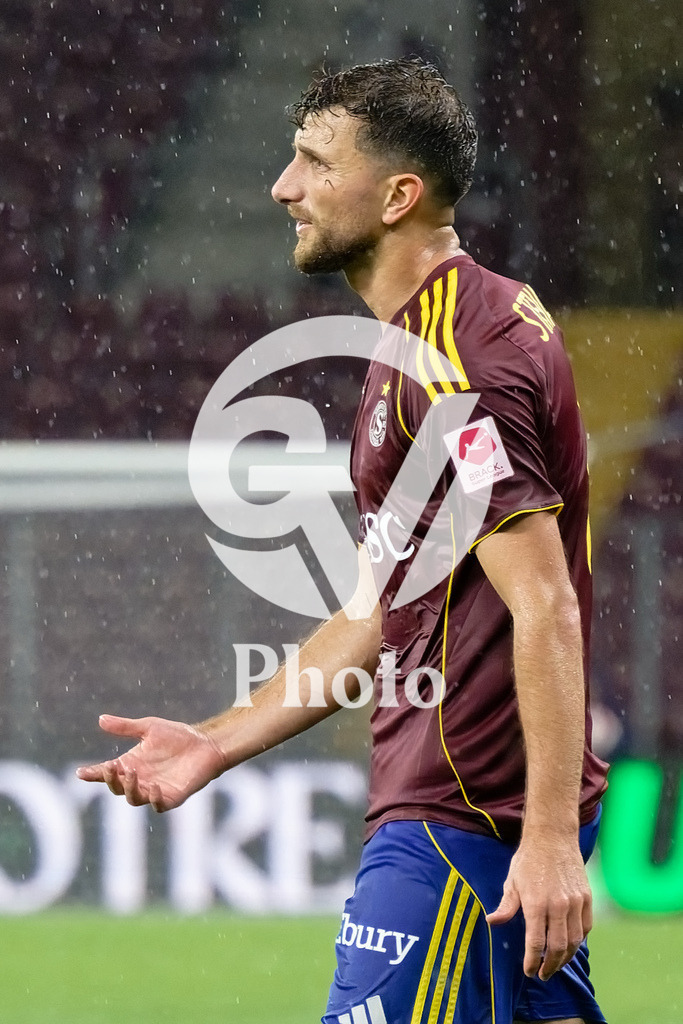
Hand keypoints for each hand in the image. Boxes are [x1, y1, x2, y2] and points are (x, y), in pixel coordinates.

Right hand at [76, 714, 225, 811]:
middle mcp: (140, 780)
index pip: (107, 773)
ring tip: (131, 773)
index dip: (93, 774)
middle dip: (112, 780)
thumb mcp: (149, 728)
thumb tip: (101, 719)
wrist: (205, 743)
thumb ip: (125, 727)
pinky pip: (158, 805)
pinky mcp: (172, 797)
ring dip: (129, 788)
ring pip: (133, 798)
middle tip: (113, 766)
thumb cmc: (177, 736)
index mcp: (131, 764)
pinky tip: (153, 787)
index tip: (81, 773)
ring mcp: (154, 791)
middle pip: (117, 788)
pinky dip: (153, 799)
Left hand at [486, 834, 592, 980]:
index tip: (529, 971)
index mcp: (536, 904)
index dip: (532, 961)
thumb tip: (492, 922)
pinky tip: (570, 945)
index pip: (536, 943)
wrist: (552, 837)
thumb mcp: (512, 881)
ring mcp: (575, 902)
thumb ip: (506, 906)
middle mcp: (558, 906)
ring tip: (556, 964)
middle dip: (550, 965)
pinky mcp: (587, 898)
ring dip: (566, 957)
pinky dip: (578, 940)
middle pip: (558, 948)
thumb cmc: (529, 860)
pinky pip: (586, 927)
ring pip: (574, 941)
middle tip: (544, 973)